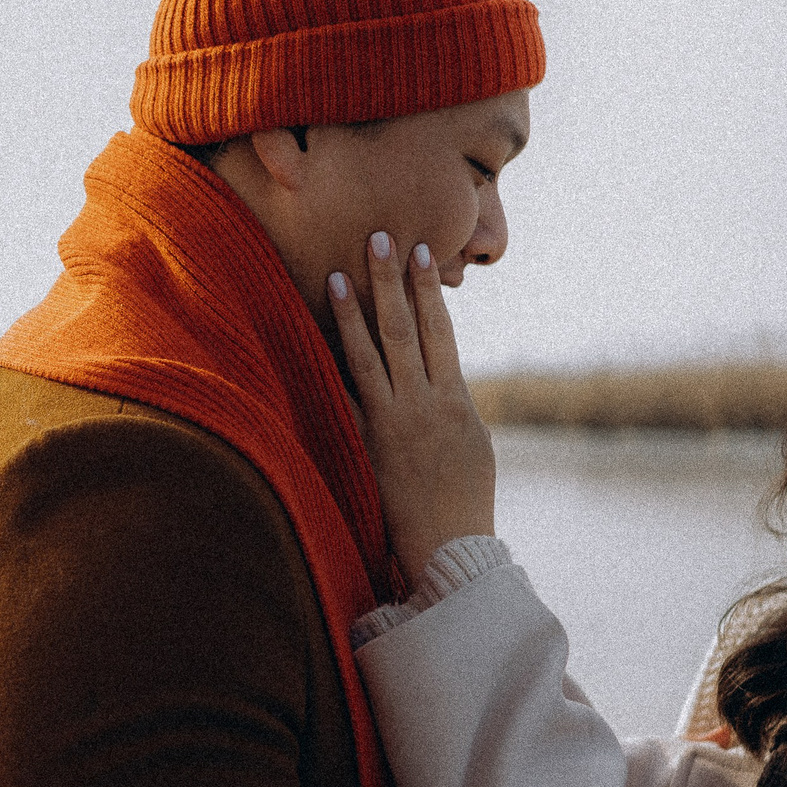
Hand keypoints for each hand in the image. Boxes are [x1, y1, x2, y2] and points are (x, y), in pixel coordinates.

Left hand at [327, 232, 496, 582]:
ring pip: (368, 359)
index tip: (420, 252)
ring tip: (339, 276)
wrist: (450, 548)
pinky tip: (312, 339)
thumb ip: (454, 400)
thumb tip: (442, 369)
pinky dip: (327, 369)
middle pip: (405, 331)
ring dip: (353, 315)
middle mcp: (423, 406)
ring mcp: (392, 426)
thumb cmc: (467, 497)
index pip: (442, 332)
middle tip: (379, 238)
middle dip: (391, 283)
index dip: (430, 291)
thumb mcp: (474, 442)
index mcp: (456, 401)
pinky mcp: (366, 448)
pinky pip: (343, 401)